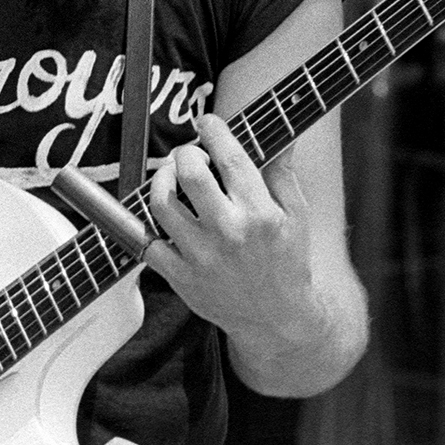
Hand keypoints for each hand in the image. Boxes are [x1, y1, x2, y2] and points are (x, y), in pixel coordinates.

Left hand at [141, 114, 320, 338]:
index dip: (213, 130)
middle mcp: (228, 232)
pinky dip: (150, 223)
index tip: (207, 124)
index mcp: (260, 213)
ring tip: (172, 178)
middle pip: (188, 172)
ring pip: (161, 202)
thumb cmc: (288, 262)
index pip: (229, 157)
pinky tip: (165, 214)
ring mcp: (201, 256)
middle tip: (190, 155)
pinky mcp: (180, 277)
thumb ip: (282, 174)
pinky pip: (148, 241)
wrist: (277, 320)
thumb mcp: (297, 216)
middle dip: (185, 153)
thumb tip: (280, 136)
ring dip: (162, 180)